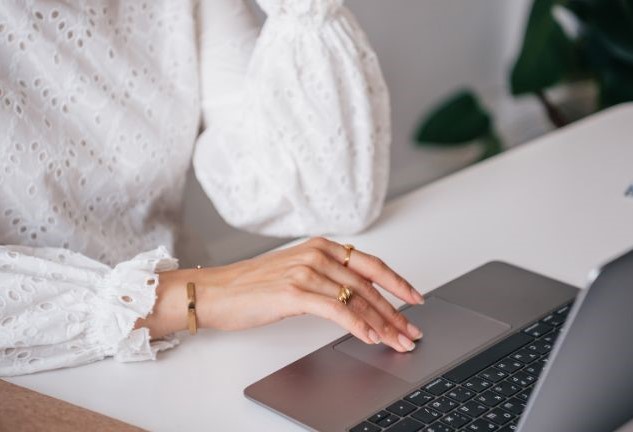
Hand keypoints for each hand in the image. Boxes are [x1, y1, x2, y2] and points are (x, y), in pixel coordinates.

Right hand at [139, 237, 423, 351]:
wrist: (216, 292)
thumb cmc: (252, 286)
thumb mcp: (296, 272)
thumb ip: (326, 278)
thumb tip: (358, 300)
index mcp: (321, 247)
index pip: (370, 264)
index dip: (397, 282)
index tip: (415, 298)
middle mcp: (317, 254)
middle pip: (368, 284)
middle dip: (395, 311)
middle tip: (411, 330)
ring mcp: (306, 271)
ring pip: (356, 299)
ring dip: (382, 323)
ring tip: (397, 340)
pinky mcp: (294, 292)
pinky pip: (336, 310)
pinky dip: (358, 325)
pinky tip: (370, 337)